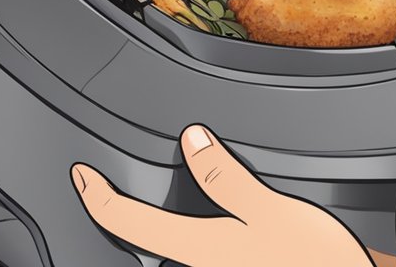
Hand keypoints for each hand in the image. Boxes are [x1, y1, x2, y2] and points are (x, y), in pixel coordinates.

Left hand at [71, 125, 374, 266]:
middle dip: (129, 217)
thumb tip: (194, 141)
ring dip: (165, 232)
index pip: (127, 221)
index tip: (81, 176)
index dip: (96, 195)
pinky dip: (195, 242)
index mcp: (198, 247)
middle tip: (113, 189)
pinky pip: (203, 258)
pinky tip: (218, 230)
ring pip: (176, 253)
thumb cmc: (315, 264)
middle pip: (147, 243)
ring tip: (161, 209)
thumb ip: (226, 179)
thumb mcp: (272, 211)